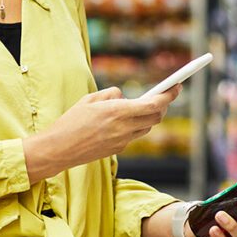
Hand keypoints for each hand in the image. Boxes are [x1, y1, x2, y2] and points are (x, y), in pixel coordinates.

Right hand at [23, 84, 182, 183]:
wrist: (59, 149)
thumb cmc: (71, 121)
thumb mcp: (90, 99)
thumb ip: (111, 94)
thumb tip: (123, 96)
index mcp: (118, 111)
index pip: (154, 104)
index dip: (169, 95)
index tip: (177, 86)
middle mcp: (124, 128)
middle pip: (156, 117)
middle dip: (162, 105)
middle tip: (164, 94)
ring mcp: (122, 141)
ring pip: (147, 127)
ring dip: (150, 116)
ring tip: (144, 106)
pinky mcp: (118, 150)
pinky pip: (134, 135)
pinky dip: (135, 126)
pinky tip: (126, 120)